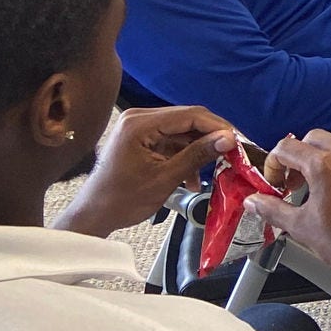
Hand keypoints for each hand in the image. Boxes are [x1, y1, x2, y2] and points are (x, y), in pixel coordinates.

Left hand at [54, 107, 237, 236]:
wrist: (93, 216)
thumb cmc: (123, 200)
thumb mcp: (165, 178)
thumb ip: (197, 155)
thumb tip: (228, 139)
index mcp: (140, 124)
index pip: (190, 115)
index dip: (218, 127)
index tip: (238, 141)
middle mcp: (139, 118)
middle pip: (187, 120)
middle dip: (211, 138)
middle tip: (232, 154)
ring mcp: (138, 128)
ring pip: (182, 132)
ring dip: (198, 150)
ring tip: (214, 170)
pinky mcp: (140, 139)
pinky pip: (171, 141)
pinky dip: (184, 155)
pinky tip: (193, 177)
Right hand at [244, 131, 330, 274]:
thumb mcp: (299, 226)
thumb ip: (271, 208)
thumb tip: (252, 201)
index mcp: (323, 166)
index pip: (288, 146)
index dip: (275, 162)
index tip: (278, 180)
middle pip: (317, 139)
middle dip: (302, 155)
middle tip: (298, 181)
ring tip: (328, 191)